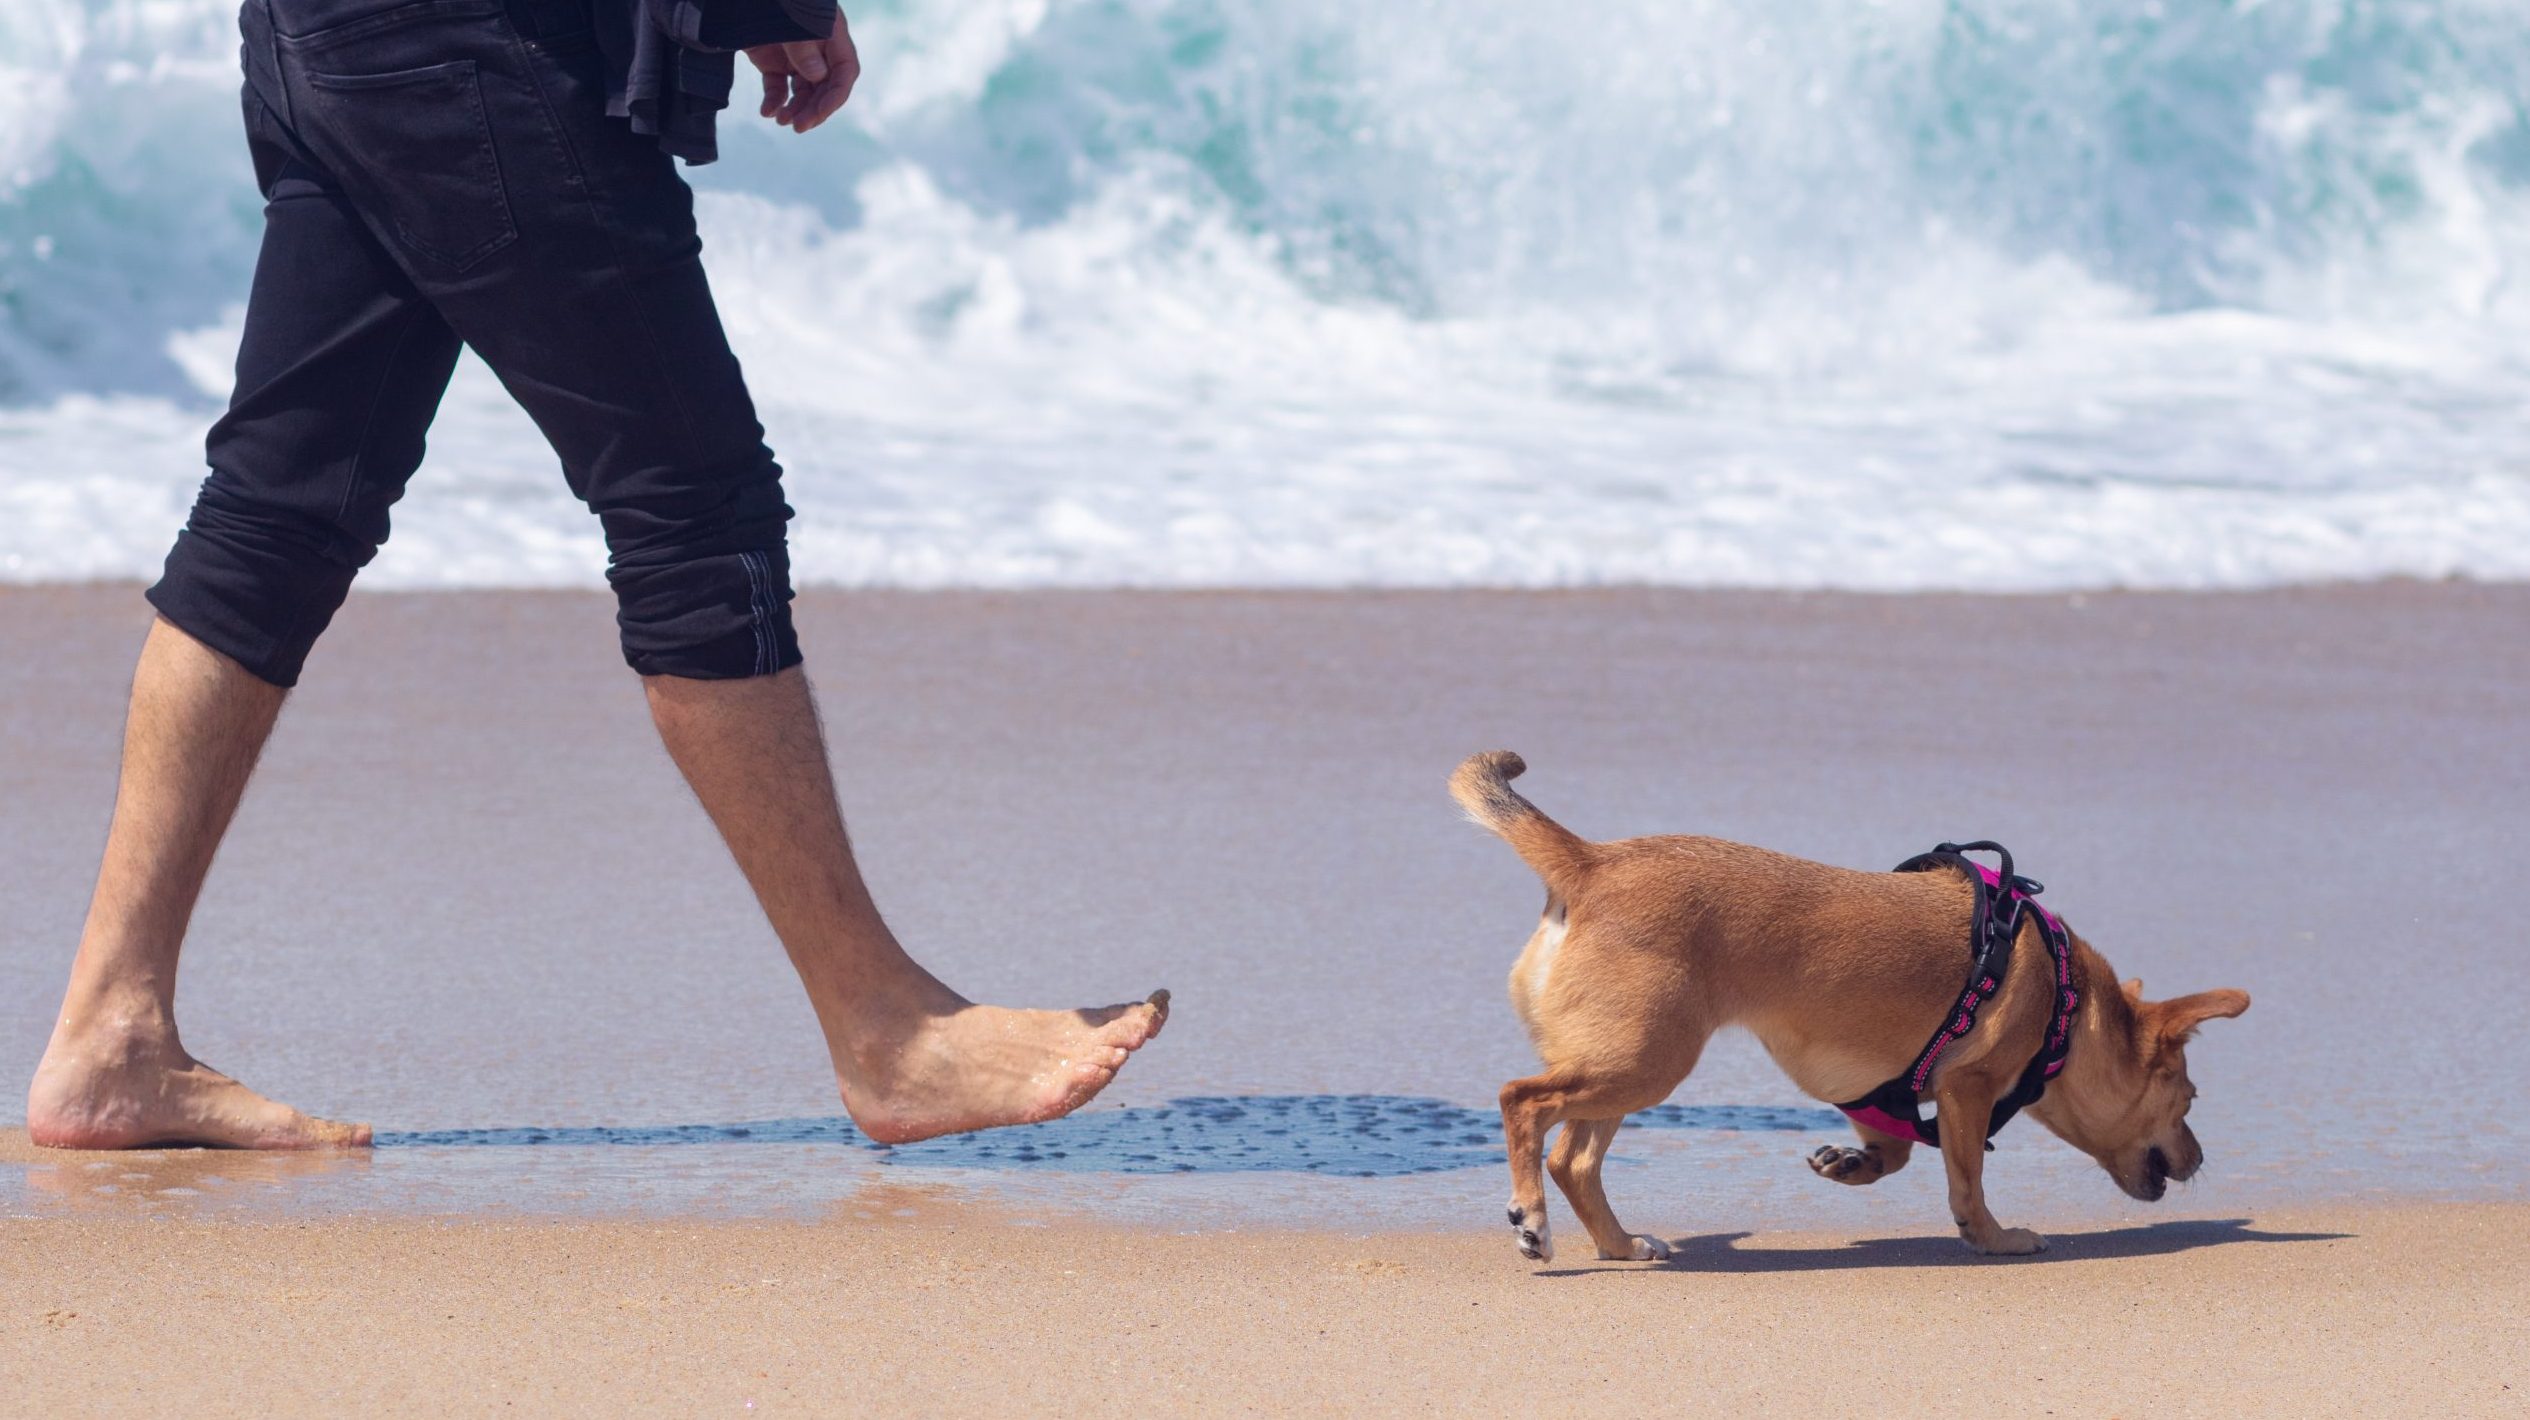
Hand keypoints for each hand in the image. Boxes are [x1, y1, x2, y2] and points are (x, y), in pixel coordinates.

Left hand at [745, 14, 858, 133]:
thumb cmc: (771, 1)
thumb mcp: (791, 20)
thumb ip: (804, 46)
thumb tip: (817, 76)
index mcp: (831, 34)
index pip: (844, 72)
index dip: (836, 96)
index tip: (820, 113)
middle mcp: (817, 48)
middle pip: (824, 87)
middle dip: (814, 109)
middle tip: (798, 127)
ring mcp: (795, 56)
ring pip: (803, 91)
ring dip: (796, 109)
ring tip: (782, 121)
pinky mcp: (772, 61)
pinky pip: (779, 87)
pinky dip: (774, 101)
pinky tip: (767, 112)